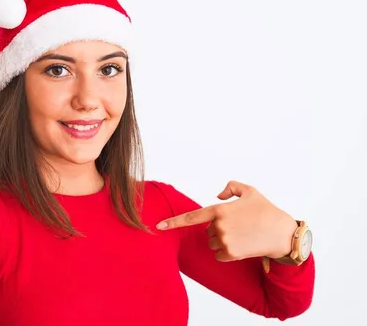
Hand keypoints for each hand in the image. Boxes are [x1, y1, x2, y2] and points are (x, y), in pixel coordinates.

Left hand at [156, 181, 297, 261]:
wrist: (283, 234)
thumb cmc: (266, 211)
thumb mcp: (250, 191)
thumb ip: (231, 187)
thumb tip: (217, 195)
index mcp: (220, 210)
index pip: (191, 217)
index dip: (173, 222)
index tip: (158, 226)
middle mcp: (219, 226)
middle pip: (207, 231)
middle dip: (218, 229)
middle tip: (238, 226)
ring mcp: (224, 241)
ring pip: (212, 243)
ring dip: (222, 241)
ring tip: (242, 235)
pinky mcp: (231, 254)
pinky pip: (219, 255)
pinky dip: (227, 253)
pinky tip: (242, 246)